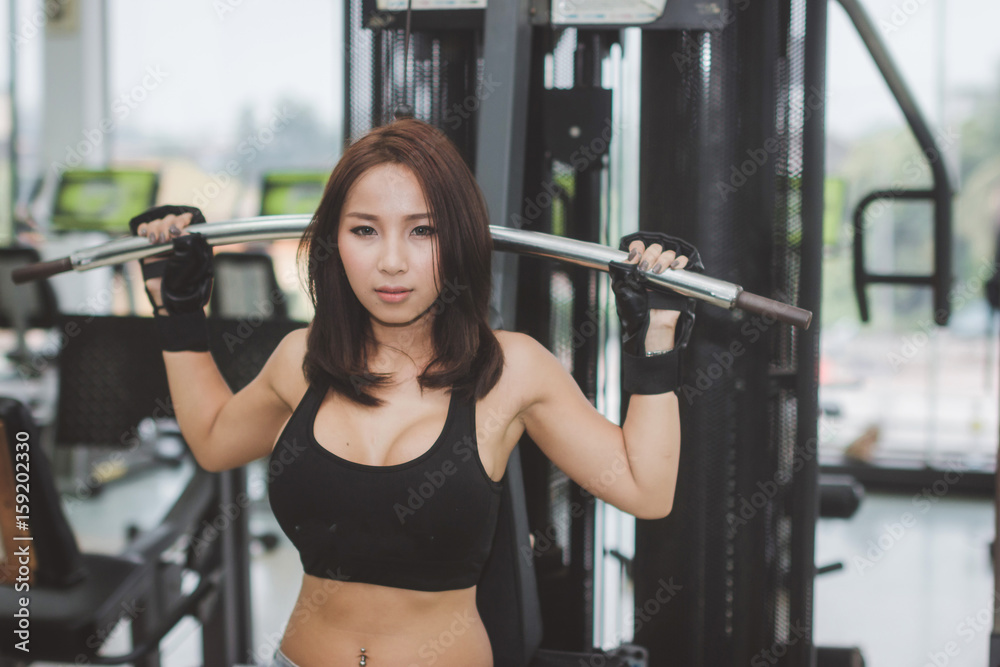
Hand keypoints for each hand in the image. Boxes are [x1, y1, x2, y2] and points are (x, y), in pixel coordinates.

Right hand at [135, 212, 197, 307]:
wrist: (169, 296)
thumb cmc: (184, 281)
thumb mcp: (192, 261)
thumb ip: (189, 245)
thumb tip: (183, 230)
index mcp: (190, 240)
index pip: (186, 221)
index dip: (181, 220)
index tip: (178, 228)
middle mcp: (176, 239)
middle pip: (169, 219)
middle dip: (167, 225)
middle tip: (166, 238)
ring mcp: (161, 242)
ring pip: (156, 223)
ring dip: (155, 228)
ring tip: (155, 240)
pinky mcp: (148, 247)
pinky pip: (143, 230)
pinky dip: (143, 228)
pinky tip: (144, 234)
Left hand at [610, 231, 703, 356]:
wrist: (650, 323)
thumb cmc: (635, 310)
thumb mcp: (622, 288)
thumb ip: (624, 270)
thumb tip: (631, 255)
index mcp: (637, 267)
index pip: (639, 248)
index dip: (637, 248)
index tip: (635, 256)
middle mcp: (652, 267)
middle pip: (654, 248)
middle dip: (649, 255)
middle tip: (645, 268)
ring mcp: (666, 272)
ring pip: (668, 253)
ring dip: (662, 259)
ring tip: (657, 272)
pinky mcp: (678, 278)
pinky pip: (684, 262)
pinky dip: (680, 261)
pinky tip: (674, 267)